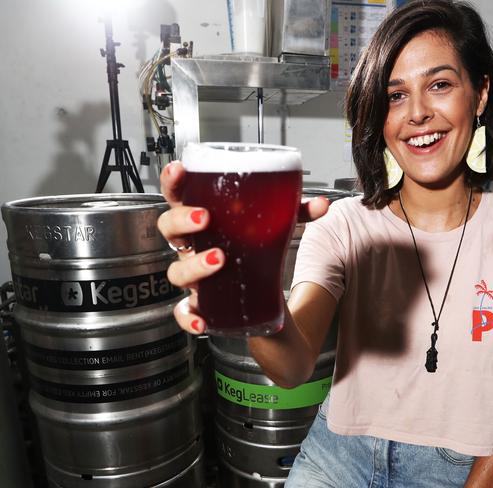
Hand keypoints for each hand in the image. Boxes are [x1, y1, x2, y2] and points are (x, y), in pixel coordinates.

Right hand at [157, 161, 329, 334]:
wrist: (261, 293)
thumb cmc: (255, 249)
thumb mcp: (275, 228)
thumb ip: (296, 214)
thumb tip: (323, 205)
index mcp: (203, 219)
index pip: (178, 196)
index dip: (172, 182)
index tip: (179, 170)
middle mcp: (193, 246)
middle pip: (168, 230)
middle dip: (180, 221)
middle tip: (204, 217)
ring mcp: (194, 276)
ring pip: (176, 272)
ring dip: (194, 265)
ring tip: (220, 259)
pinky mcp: (201, 304)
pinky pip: (184, 313)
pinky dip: (190, 317)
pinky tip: (203, 319)